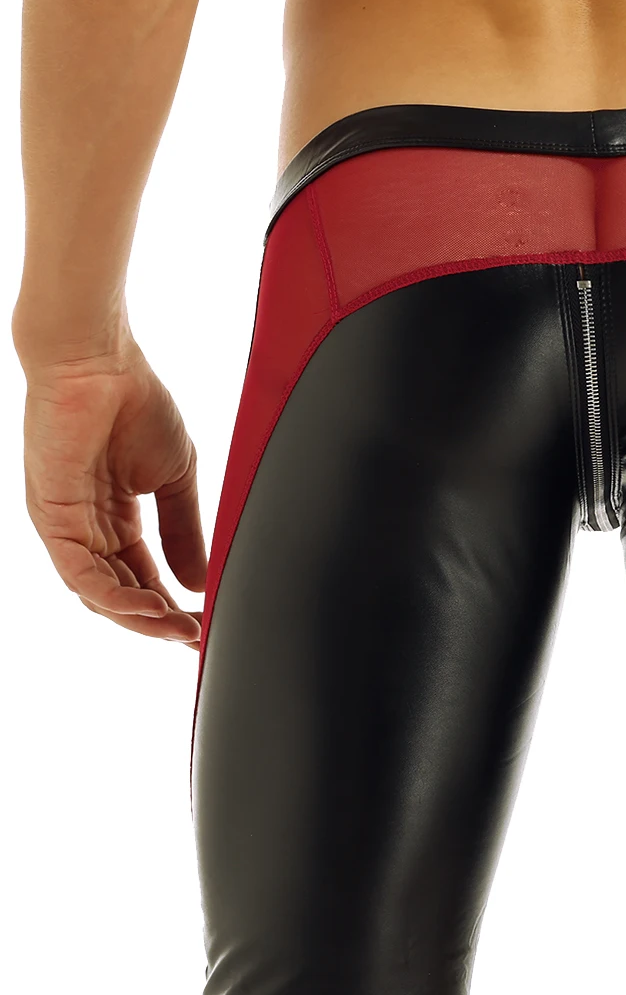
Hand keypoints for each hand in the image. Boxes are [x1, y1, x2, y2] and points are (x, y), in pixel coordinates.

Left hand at [21, 331, 206, 646]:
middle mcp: (86, 528)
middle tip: (195, 635)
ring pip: (97, 593)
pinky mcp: (52, 517)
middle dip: (158, 622)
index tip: (205, 621)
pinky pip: (79, 573)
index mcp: (115, 519)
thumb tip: (199, 580)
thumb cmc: (135, 402)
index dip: (173, 606)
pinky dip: (115, 596)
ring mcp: (66, 525)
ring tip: (178, 628)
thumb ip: (185, 531)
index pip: (142, 578)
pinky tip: (150, 605)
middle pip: (120, 595)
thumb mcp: (177, 478)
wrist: (101, 359)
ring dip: (139, 617)